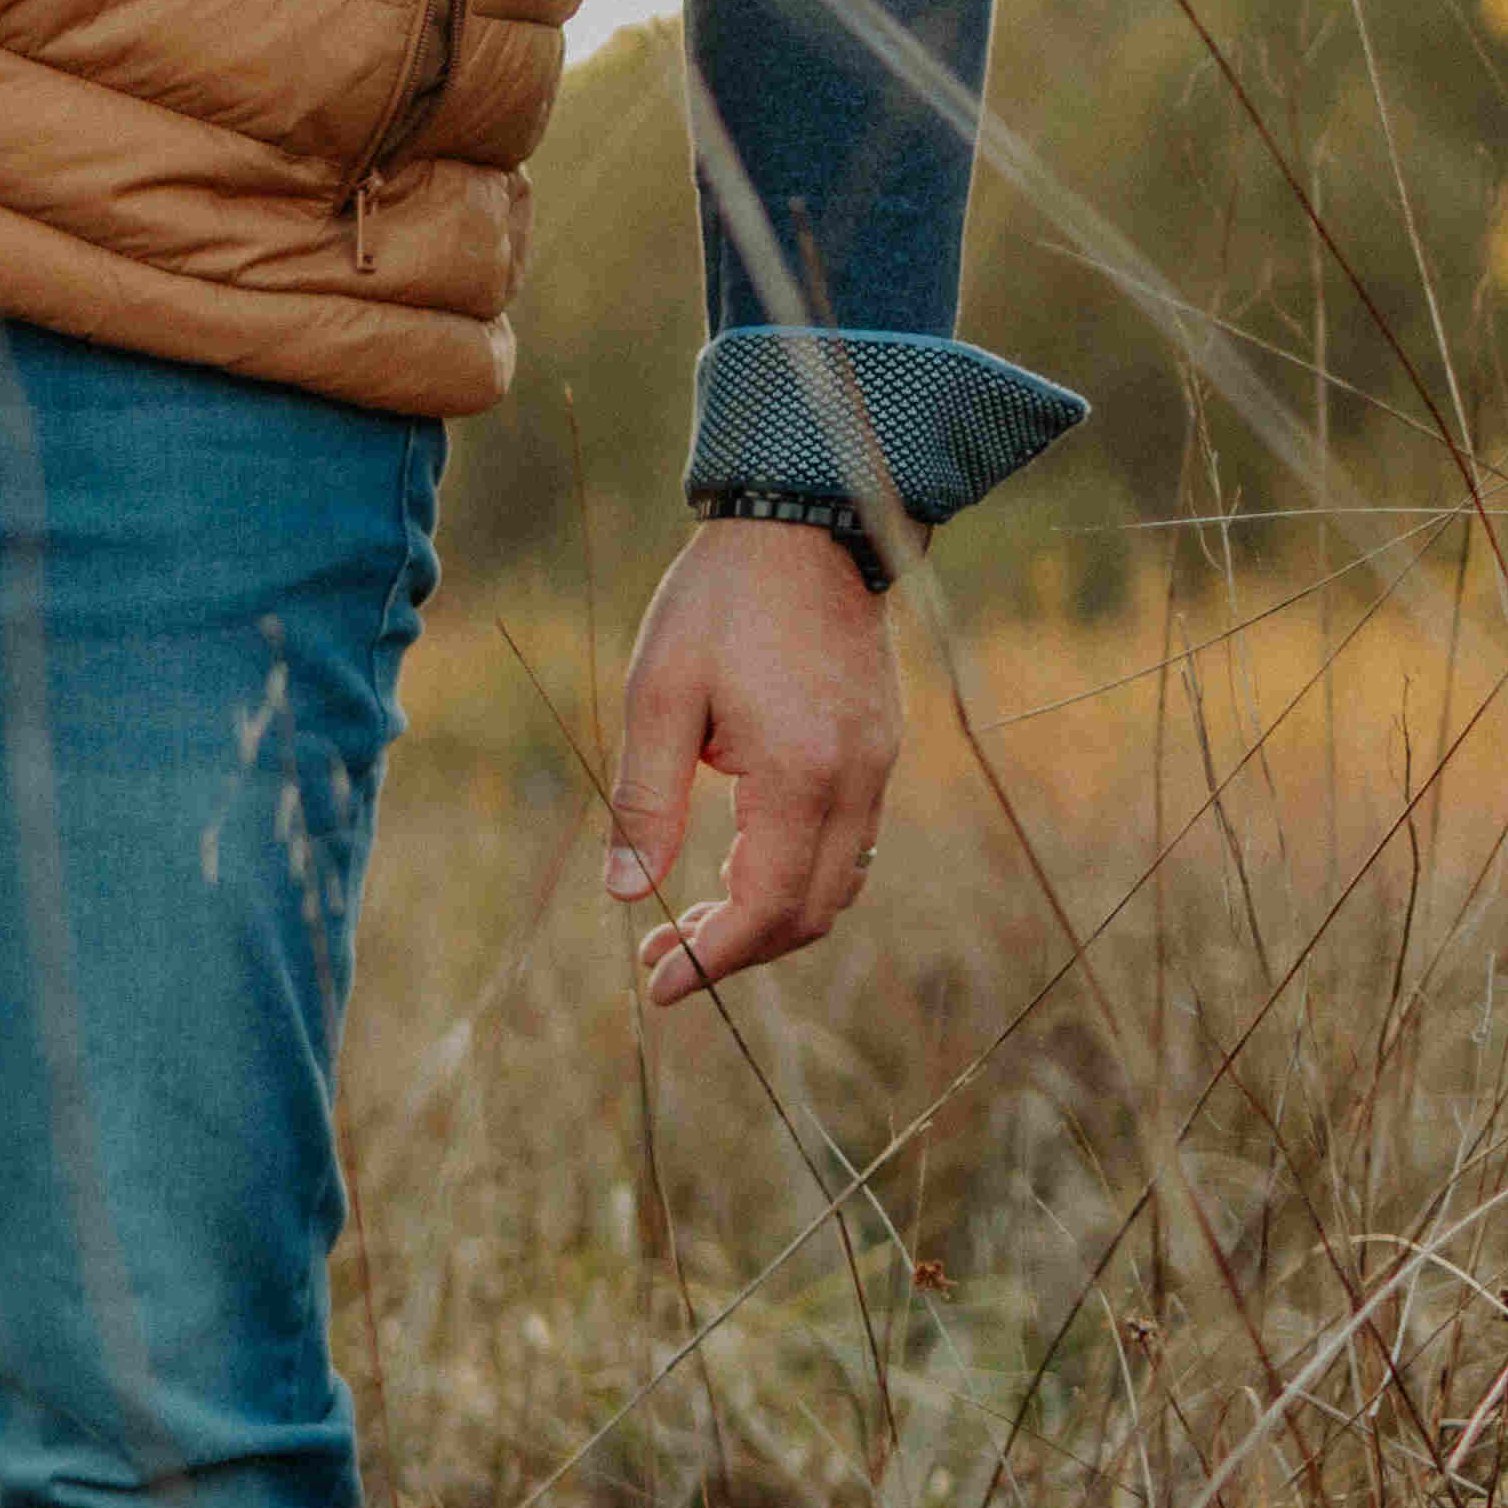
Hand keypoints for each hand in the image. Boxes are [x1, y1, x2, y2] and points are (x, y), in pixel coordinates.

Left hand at [604, 516, 906, 1003]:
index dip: (713, 960)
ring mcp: (878, 765)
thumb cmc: (720, 601)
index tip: (657, 984)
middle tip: (661, 957)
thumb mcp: (659, 695)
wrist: (805, 522)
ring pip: (836, 885)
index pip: (767, 907)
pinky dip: (795, 875)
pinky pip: (848, 843)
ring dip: (767, 917)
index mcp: (802, 774)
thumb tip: (628, 896)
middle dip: (736, 950)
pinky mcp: (879, 748)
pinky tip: (735, 863)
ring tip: (693, 918)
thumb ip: (646, 801)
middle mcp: (856, 780)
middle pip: (810, 914)